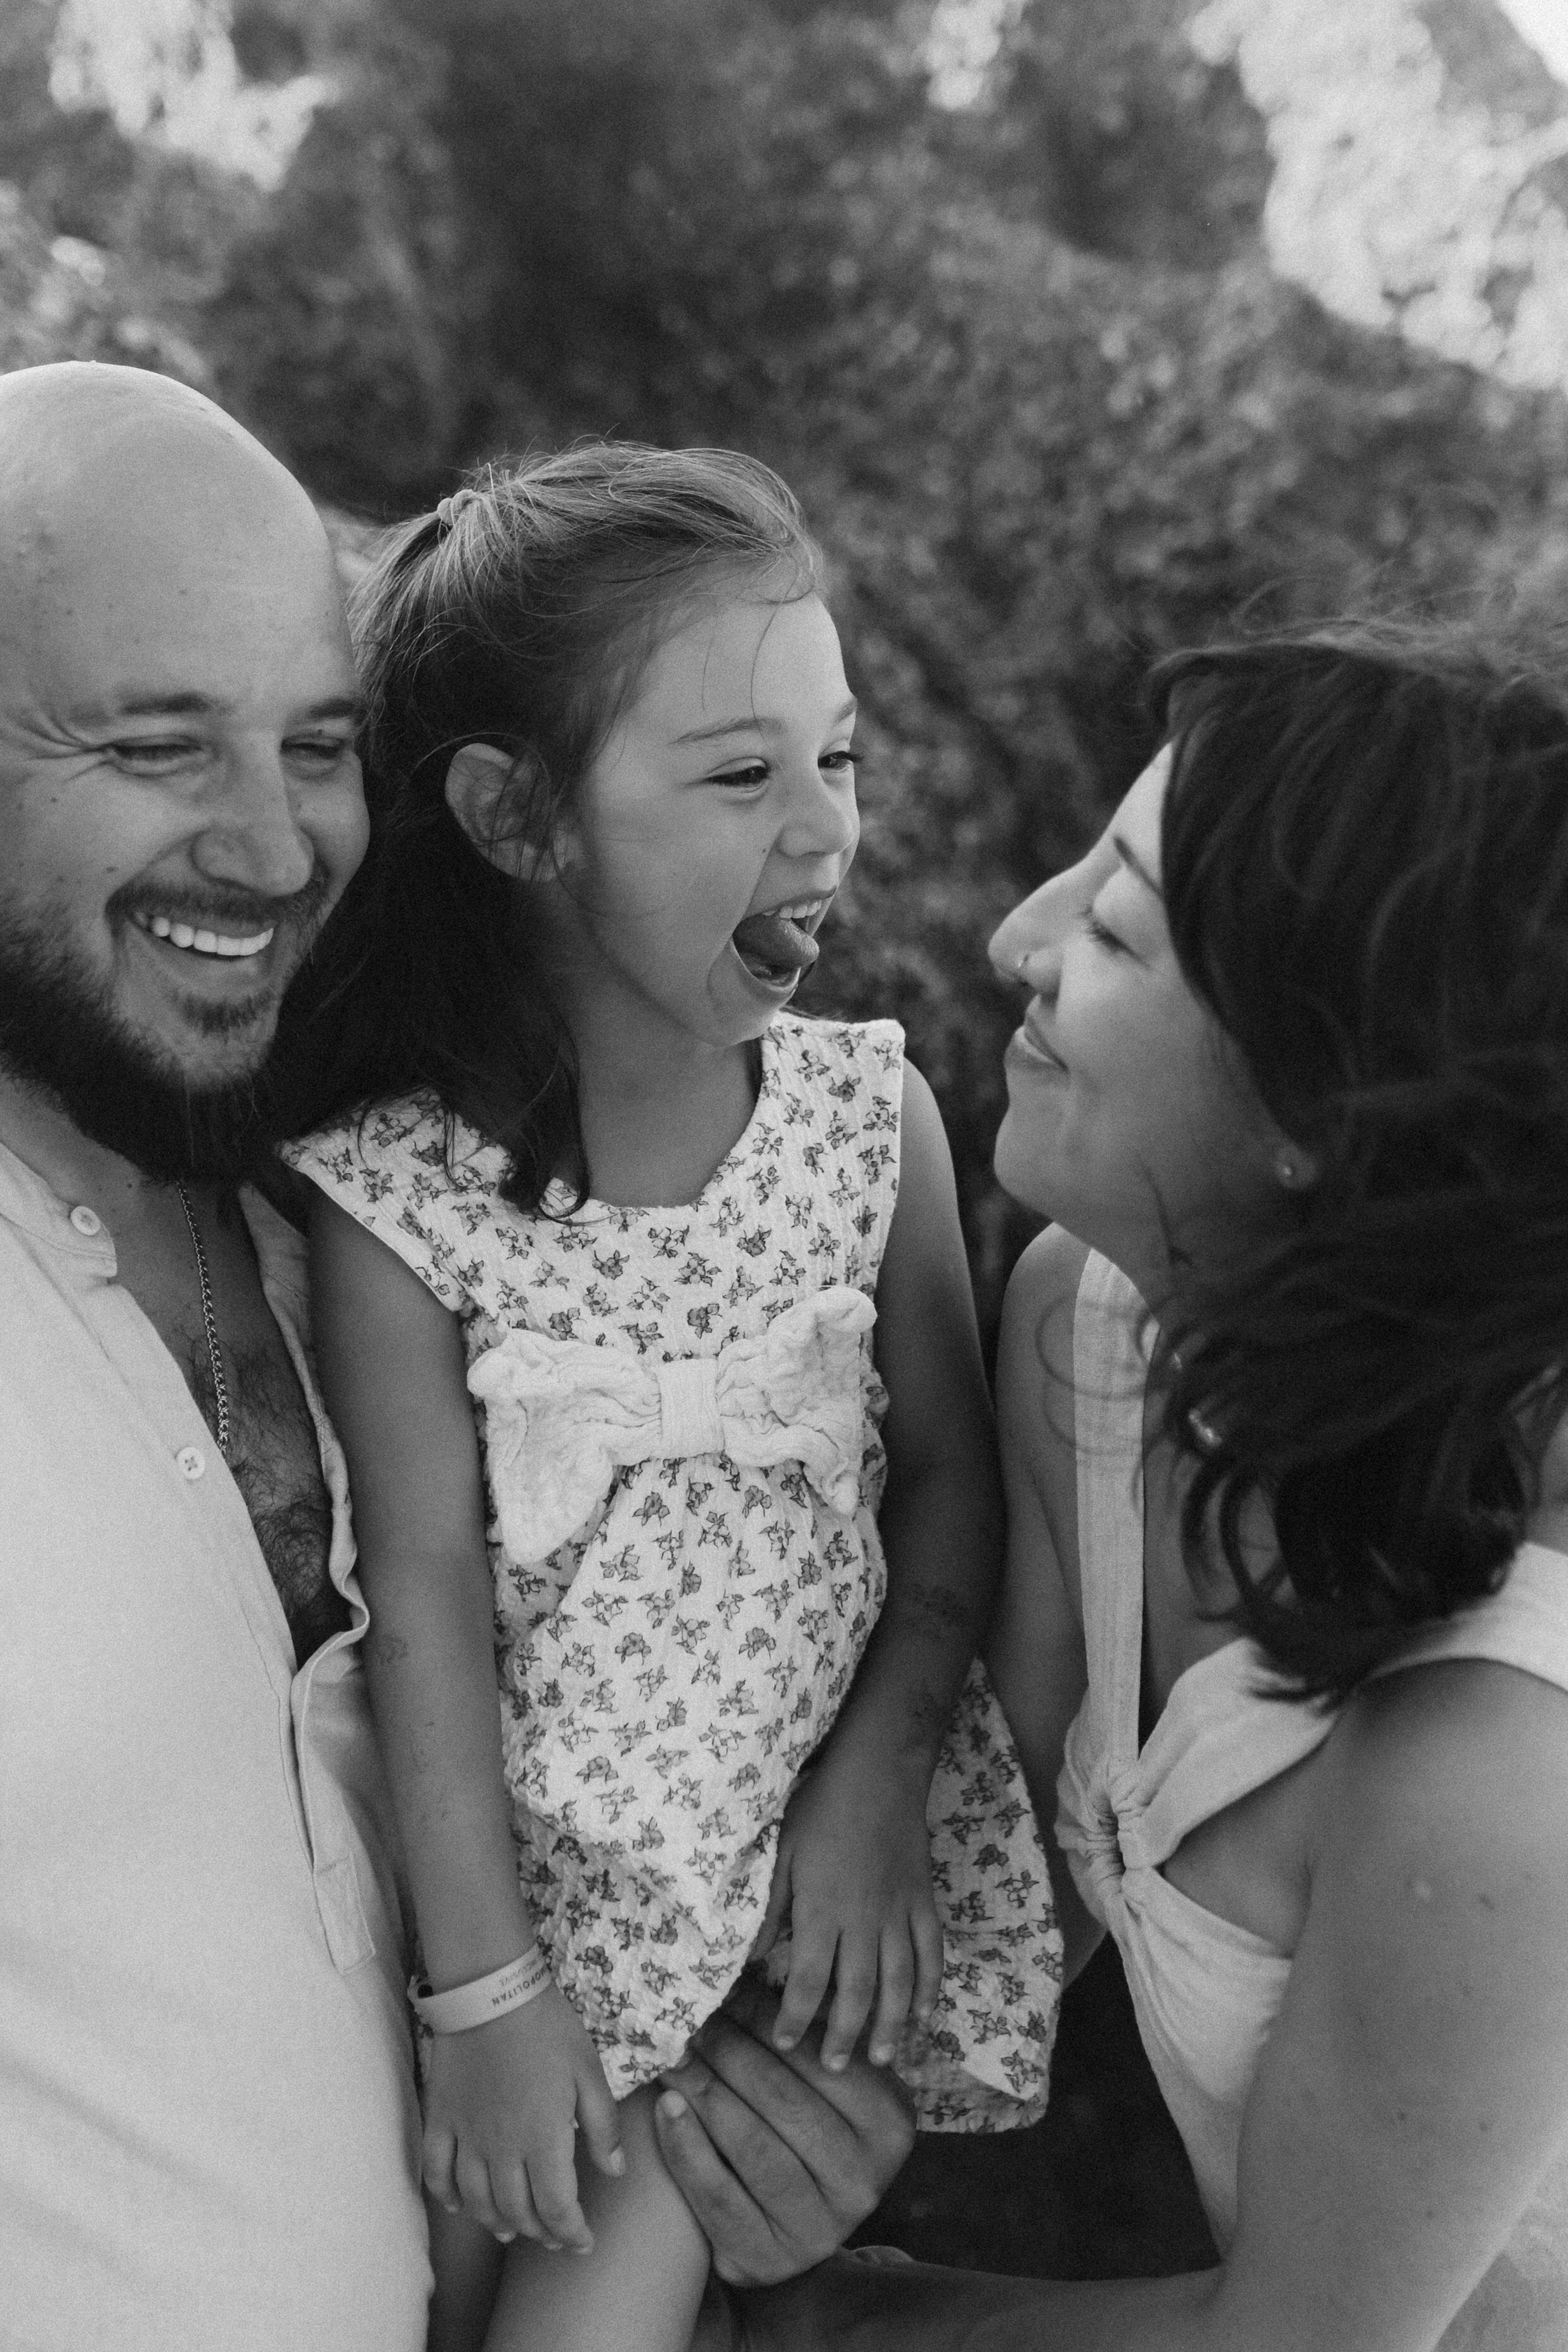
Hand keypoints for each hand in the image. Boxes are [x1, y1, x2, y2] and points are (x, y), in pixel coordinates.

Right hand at [421, 1980, 622, 2251]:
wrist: (492, 1991)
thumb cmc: (548, 2028)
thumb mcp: (589, 2071)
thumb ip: (603, 2126)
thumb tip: (615, 2171)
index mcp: (543, 2139)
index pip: (556, 2208)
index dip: (571, 2233)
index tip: (583, 2242)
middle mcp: (501, 2149)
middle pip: (517, 2211)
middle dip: (539, 2231)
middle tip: (555, 2235)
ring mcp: (465, 2136)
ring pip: (477, 2201)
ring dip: (497, 2221)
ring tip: (512, 2229)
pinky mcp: (440, 2120)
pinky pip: (436, 2173)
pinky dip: (448, 2197)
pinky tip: (461, 2205)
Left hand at [653, 1976, 914, 2287]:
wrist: (796, 2225)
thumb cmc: (812, 2129)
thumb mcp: (829, 2082)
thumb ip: (805, 2035)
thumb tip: (744, 1974)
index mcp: (889, 2125)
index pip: (821, 2061)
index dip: (767, 2024)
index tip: (724, 1994)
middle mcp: (863, 2181)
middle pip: (784, 2102)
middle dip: (729, 2053)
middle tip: (688, 2022)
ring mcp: (818, 2227)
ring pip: (751, 2146)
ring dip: (703, 2094)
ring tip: (672, 2057)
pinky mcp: (769, 2259)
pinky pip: (719, 2197)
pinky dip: (687, 2149)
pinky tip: (667, 2110)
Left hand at [756, 1752, 942, 2068]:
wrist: (877, 1772)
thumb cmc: (820, 1810)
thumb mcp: (782, 1853)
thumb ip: (770, 1908)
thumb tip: (748, 1955)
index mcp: (822, 1910)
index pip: (806, 1978)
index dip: (795, 2016)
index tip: (785, 2044)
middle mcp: (864, 1920)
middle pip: (856, 1991)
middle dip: (844, 2034)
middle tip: (836, 2069)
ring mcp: (899, 1913)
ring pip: (898, 1981)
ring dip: (890, 2023)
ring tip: (883, 2059)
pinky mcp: (924, 1902)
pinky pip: (931, 1953)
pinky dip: (930, 1987)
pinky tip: (925, 2016)